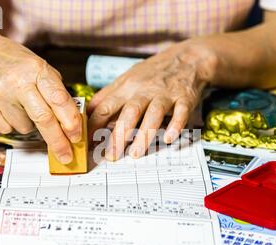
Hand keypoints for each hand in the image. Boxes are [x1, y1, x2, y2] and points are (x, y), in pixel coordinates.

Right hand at [0, 29, 80, 163]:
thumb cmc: (16, 64)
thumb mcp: (41, 68)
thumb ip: (56, 93)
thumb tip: (72, 124)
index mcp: (36, 70)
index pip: (59, 100)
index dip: (71, 122)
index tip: (77, 137)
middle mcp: (17, 81)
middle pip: (43, 118)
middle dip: (58, 141)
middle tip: (66, 155)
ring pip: (25, 127)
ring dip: (30, 124)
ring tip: (22, 105)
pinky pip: (7, 129)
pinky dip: (12, 124)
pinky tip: (7, 107)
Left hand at [88, 41, 216, 159]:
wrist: (187, 58)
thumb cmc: (153, 72)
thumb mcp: (127, 78)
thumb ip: (108, 96)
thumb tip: (88, 112)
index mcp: (127, 87)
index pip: (106, 107)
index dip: (95, 125)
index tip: (88, 142)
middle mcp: (145, 90)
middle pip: (129, 113)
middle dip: (119, 136)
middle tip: (111, 156)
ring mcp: (165, 94)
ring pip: (153, 114)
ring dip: (144, 134)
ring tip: (136, 153)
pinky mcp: (184, 98)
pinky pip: (180, 112)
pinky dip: (176, 125)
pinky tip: (169, 138)